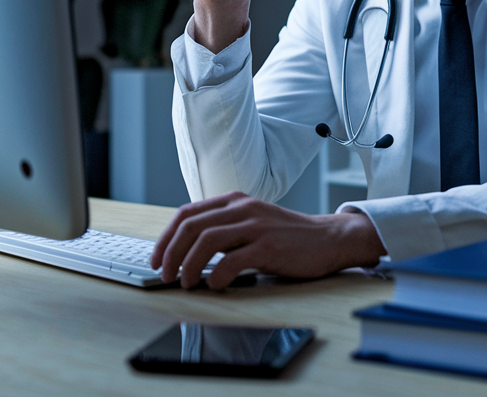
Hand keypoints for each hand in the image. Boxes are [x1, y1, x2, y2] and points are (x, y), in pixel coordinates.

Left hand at [149, 192, 387, 289]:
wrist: (329, 239)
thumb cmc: (287, 237)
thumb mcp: (251, 222)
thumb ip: (224, 228)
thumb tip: (187, 250)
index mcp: (234, 201)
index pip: (186, 214)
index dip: (166, 238)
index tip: (157, 260)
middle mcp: (242, 208)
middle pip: (191, 226)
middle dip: (171, 253)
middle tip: (165, 275)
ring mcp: (256, 226)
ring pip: (206, 240)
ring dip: (189, 265)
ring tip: (186, 283)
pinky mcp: (269, 246)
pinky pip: (232, 260)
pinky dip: (217, 276)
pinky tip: (215, 286)